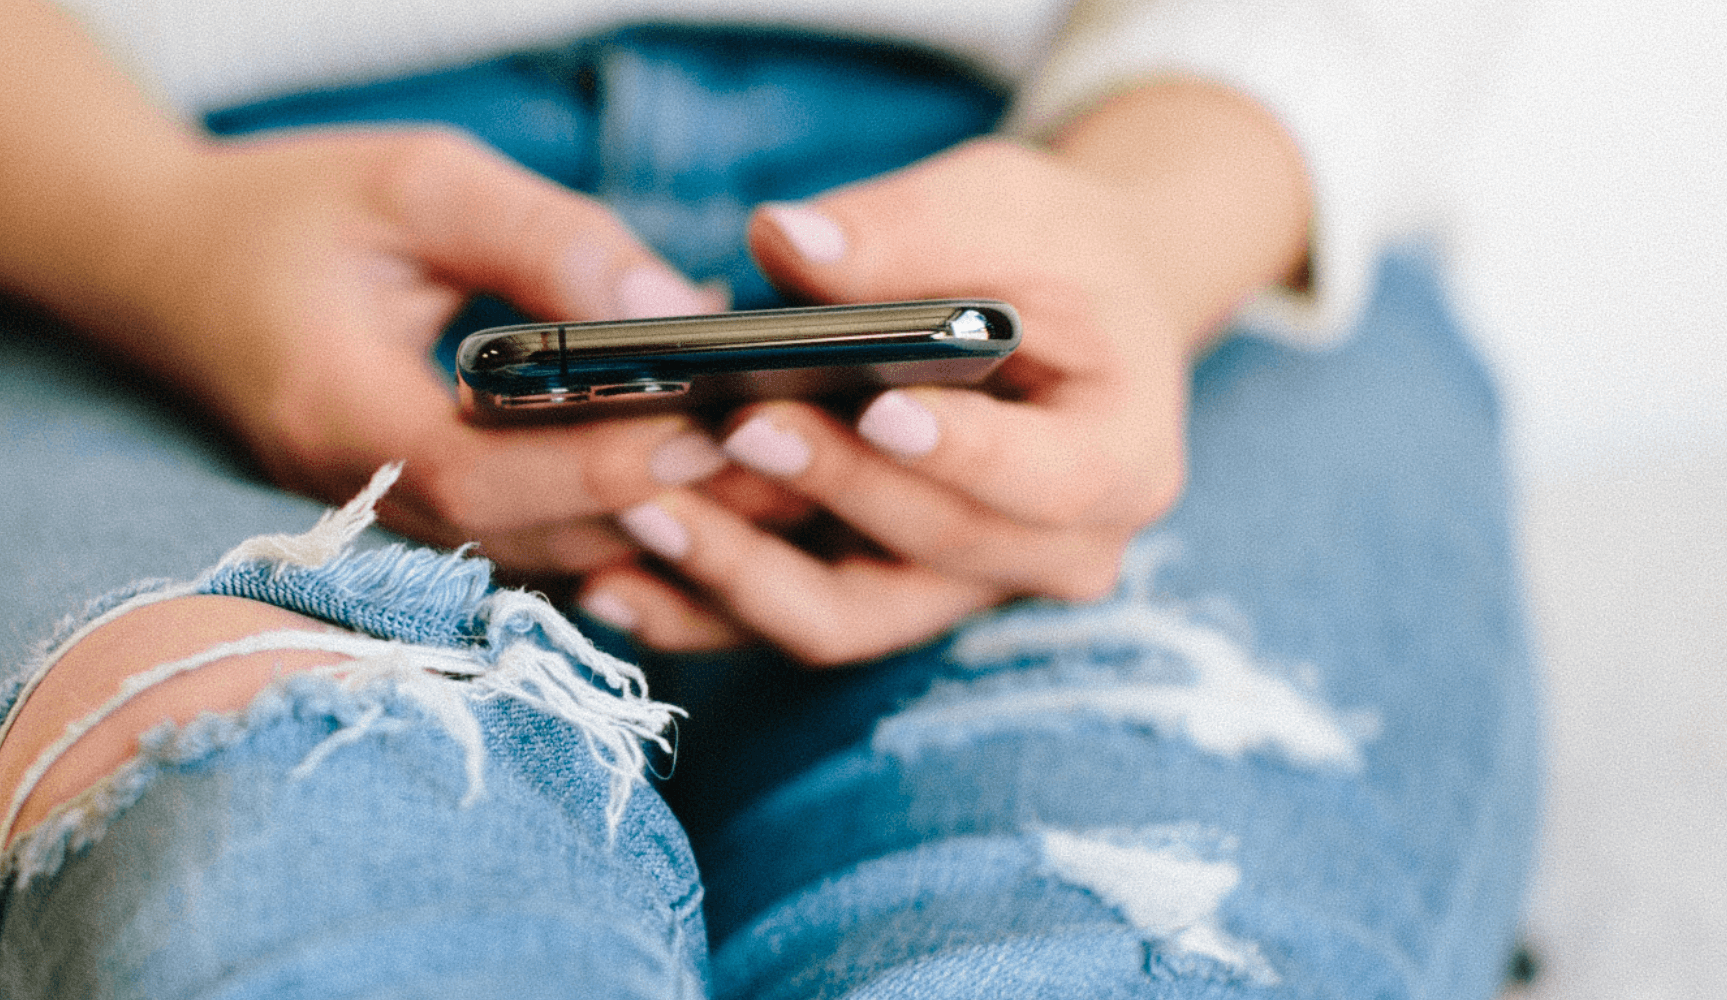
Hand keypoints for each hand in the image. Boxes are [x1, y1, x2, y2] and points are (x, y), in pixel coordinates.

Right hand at [0, 0, 732, 573]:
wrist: (164, 267)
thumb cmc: (286, 208)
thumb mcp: (416, 181)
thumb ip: (543, 239)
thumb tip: (674, 309)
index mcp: (336, 410)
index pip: (477, 473)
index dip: (595, 465)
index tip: (709, 427)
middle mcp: (356, 496)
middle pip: (530, 539)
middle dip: (664, 511)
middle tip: (798, 468)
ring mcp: (382, 524)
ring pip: (542, 560)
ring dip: (659, 530)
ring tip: (785, 482)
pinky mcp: (413, 522)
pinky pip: (530, 548)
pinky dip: (618, 524)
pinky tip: (712, 486)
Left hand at [576, 84, 1310, 665]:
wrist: (1065, 315)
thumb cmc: (1048, 254)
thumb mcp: (1002, 209)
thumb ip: (904, 233)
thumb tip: (784, 241)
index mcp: (1121, 463)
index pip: (1044, 479)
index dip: (959, 455)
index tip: (876, 411)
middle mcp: (1055, 556)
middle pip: (929, 548)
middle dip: (822, 489)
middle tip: (725, 426)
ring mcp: (961, 595)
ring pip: (842, 617)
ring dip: (735, 574)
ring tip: (635, 515)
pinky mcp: (878, 602)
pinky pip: (780, 625)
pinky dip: (696, 607)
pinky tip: (605, 581)